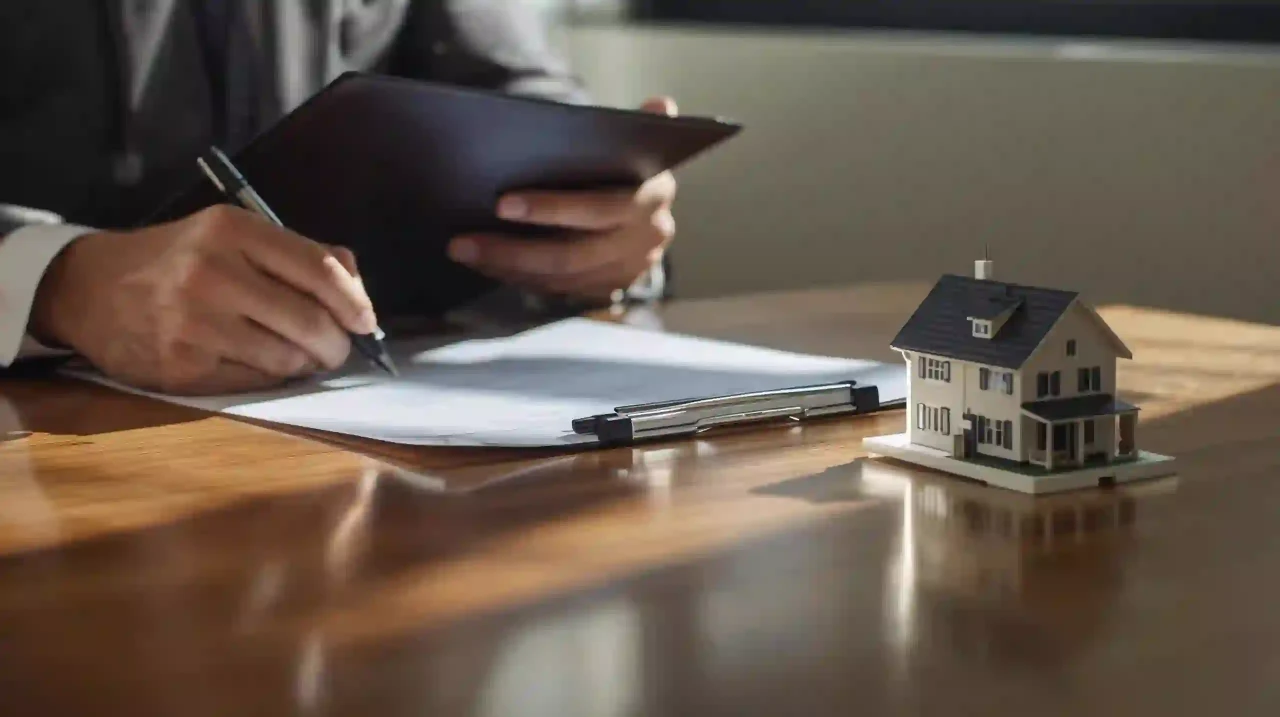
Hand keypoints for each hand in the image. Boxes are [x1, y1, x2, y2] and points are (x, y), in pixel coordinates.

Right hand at [30, 205, 377, 394]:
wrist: (90, 288)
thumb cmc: (178, 261)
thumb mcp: (231, 235)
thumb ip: (297, 254)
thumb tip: (356, 288)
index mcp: (234, 230)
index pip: (320, 270)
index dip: (355, 302)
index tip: (365, 321)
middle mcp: (214, 273)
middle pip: (311, 322)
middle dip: (337, 344)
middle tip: (336, 348)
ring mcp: (195, 323)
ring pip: (287, 359)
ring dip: (305, 364)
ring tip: (297, 354)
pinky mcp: (182, 366)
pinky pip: (254, 381)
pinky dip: (269, 376)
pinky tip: (258, 362)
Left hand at [447, 97, 679, 300]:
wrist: (646, 202)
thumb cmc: (624, 164)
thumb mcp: (631, 140)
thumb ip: (639, 125)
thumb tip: (661, 107)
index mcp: (652, 197)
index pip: (599, 208)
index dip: (551, 209)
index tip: (501, 203)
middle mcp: (648, 239)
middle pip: (573, 255)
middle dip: (513, 251)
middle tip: (462, 242)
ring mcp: (630, 270)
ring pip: (561, 278)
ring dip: (508, 267)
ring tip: (464, 251)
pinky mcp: (610, 287)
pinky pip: (559, 290)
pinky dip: (520, 279)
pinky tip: (487, 263)